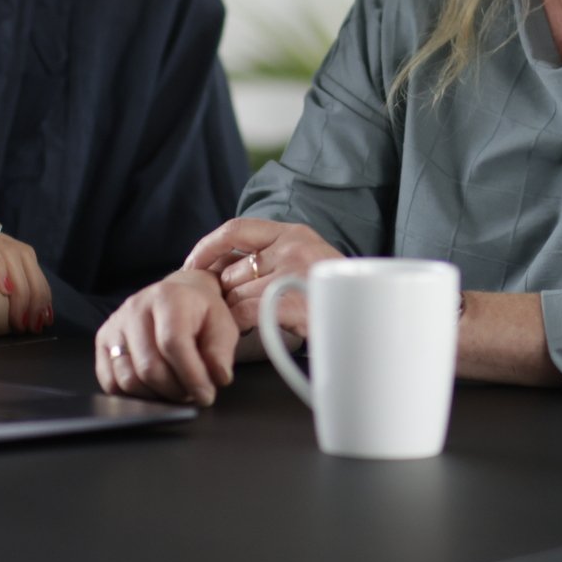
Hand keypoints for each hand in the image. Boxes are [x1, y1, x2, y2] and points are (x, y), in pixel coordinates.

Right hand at [94, 269, 238, 404]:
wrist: (177, 298)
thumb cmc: (200, 314)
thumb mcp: (222, 325)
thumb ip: (220, 352)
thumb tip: (217, 377)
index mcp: (167, 297)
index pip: (173, 344)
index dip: (191, 376)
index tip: (206, 394)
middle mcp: (135, 308)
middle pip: (149, 367)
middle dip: (175, 390)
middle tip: (191, 393)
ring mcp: (115, 325)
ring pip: (128, 379)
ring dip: (156, 396)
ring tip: (175, 388)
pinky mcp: (103, 341)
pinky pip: (111, 383)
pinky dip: (134, 395)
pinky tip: (154, 388)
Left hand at [183, 218, 341, 336]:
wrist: (370, 321)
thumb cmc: (333, 298)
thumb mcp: (306, 262)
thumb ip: (270, 257)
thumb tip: (217, 268)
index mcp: (294, 232)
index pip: (236, 228)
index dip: (207, 247)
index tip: (191, 265)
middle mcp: (293, 247)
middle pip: (231, 270)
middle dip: (225, 294)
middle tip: (233, 311)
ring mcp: (294, 273)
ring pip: (234, 295)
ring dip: (234, 314)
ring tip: (252, 324)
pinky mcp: (293, 301)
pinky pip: (244, 313)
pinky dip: (238, 326)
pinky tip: (250, 332)